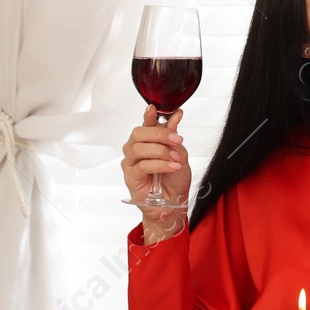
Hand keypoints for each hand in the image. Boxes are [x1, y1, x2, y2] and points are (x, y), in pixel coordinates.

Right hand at [121, 105, 190, 240]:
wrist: (174, 202)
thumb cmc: (173, 179)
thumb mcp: (179, 153)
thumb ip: (173, 135)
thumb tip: (176, 115)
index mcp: (147, 141)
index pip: (145, 124)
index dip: (148, 115)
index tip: (154, 108)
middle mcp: (135, 150)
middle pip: (138, 133)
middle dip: (159, 134)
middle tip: (176, 140)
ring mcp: (131, 163)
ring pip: (138, 148)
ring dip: (160, 151)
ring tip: (175, 159)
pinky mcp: (131, 177)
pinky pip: (142, 165)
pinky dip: (160, 164)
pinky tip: (171, 167)